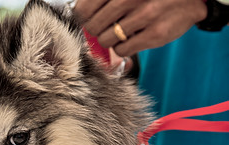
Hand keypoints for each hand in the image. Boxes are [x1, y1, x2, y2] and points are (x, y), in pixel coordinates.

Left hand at [74, 0, 206, 56]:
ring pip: (106, 40)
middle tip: (107, 26)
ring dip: (110, 39)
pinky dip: (122, 48)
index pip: (84, 8)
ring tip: (121, 31)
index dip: (83, 17)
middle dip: (97, 29)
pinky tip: (131, 38)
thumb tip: (79, 14)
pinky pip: (123, 50)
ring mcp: (144, 15)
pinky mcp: (155, 34)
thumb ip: (103, 1)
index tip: (89, 18)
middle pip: (93, 26)